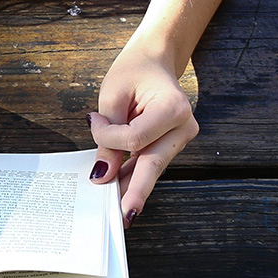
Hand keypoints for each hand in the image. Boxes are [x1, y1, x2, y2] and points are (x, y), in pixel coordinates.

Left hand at [86, 44, 199, 225]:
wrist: (154, 60)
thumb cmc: (133, 71)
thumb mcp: (113, 96)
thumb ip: (108, 135)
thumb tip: (104, 175)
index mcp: (173, 108)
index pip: (136, 138)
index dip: (109, 138)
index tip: (93, 121)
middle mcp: (183, 127)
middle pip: (153, 164)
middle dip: (135, 191)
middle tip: (123, 217)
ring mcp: (181, 138)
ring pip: (151, 168)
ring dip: (131, 186)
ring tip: (114, 211)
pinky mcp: (172, 145)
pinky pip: (150, 163)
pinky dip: (133, 175)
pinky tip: (120, 192)